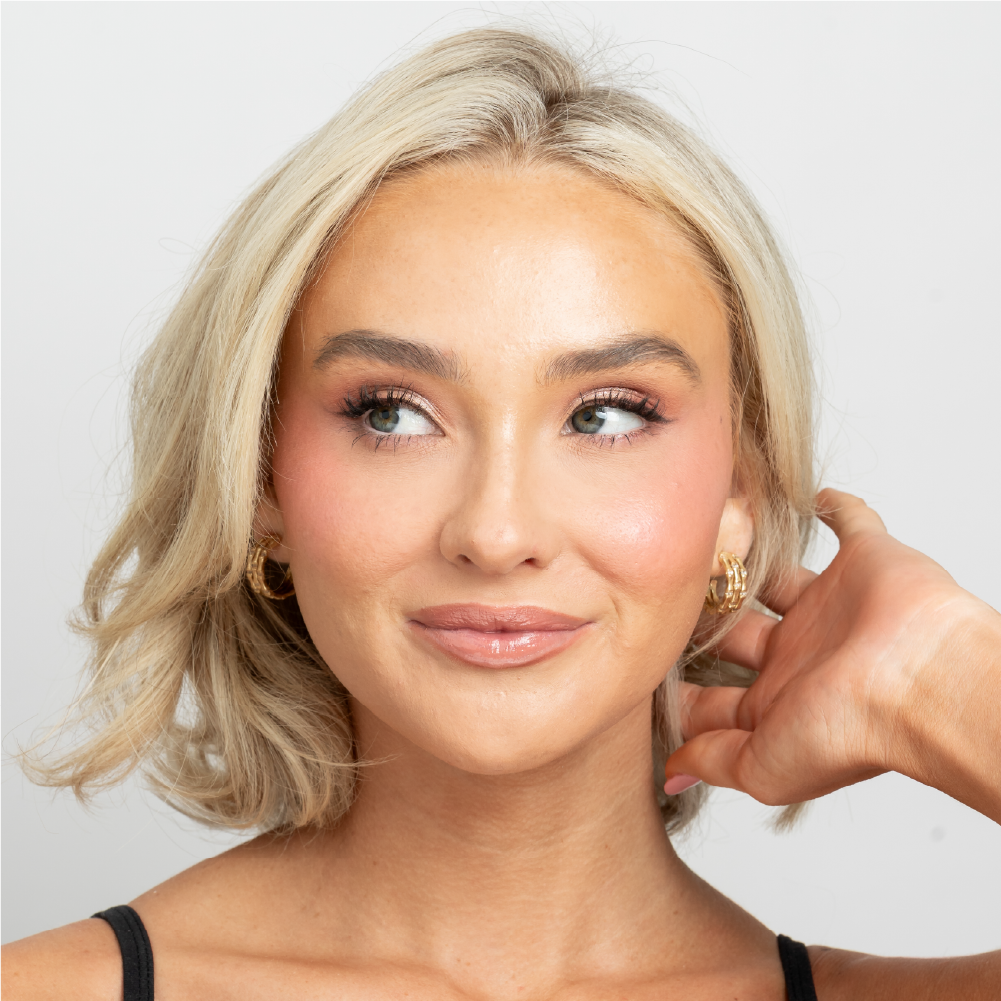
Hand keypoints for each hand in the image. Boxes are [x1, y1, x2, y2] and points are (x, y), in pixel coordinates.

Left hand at [664, 488, 1000, 816]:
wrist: (920, 685)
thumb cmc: (850, 732)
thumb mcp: (761, 766)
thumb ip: (712, 760)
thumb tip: (670, 773)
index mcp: (777, 700)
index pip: (714, 695)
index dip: (679, 686)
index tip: (640, 663)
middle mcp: (802, 653)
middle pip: (737, 631)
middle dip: (704, 617)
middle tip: (663, 593)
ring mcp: (832, 607)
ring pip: (778, 576)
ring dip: (751, 561)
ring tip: (711, 536)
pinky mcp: (866, 562)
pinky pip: (851, 523)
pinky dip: (835, 509)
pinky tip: (808, 498)